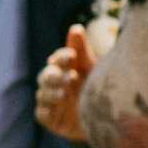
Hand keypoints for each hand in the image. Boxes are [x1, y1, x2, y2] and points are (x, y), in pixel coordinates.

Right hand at [35, 24, 96, 142]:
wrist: (105, 119)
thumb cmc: (95, 88)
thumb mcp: (91, 70)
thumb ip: (82, 51)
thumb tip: (75, 28)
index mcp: (63, 69)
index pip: (57, 60)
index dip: (62, 58)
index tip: (72, 56)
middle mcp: (54, 83)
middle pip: (46, 76)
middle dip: (55, 76)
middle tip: (69, 76)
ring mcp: (51, 101)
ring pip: (43, 94)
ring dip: (51, 93)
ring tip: (63, 94)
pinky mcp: (50, 119)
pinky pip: (42, 114)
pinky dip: (44, 112)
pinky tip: (50, 110)